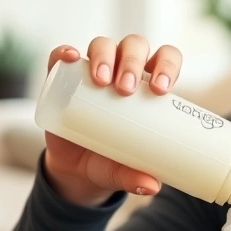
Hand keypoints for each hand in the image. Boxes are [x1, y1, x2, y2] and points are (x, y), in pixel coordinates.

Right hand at [43, 36, 183, 206]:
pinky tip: (70, 57)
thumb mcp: (122, 170)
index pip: (166, 59)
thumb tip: (152, 186)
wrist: (76, 169)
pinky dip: (65, 52)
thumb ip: (135, 176)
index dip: (167, 65)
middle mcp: (123, 69)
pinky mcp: (64, 76)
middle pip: (134, 46)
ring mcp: (92, 69)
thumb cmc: (111, 161)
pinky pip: (63, 55)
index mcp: (149, 84)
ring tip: (102, 81)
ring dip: (104, 56)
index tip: (160, 90)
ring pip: (103, 45)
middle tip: (126, 89)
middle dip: (132, 62)